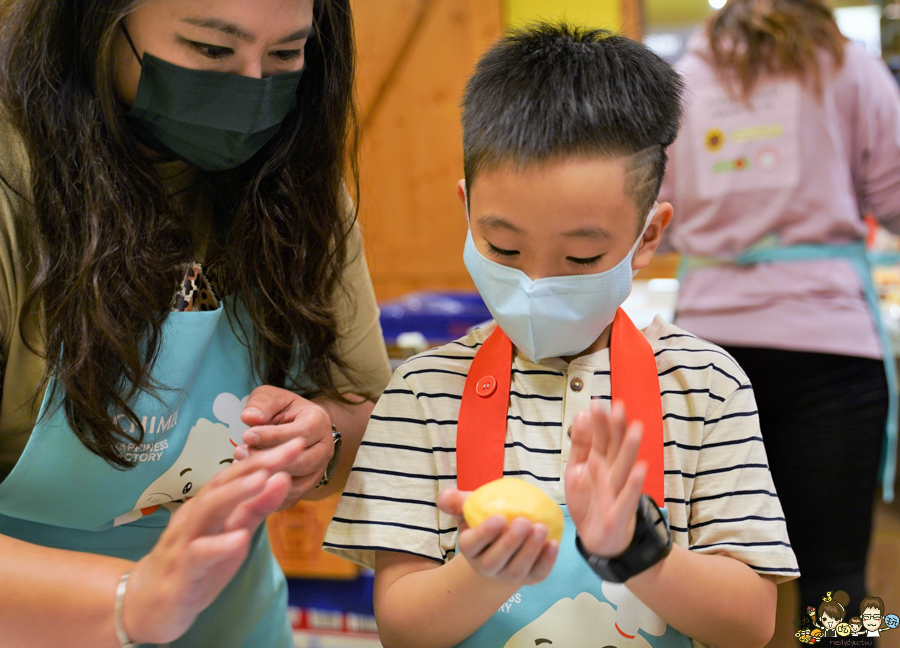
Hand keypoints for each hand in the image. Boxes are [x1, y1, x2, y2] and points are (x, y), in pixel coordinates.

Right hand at [124, 438, 302, 643]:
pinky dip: (219, 546)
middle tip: (285, 451)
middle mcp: (194, 515)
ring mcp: (184, 541)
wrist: (150, 606)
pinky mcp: (180, 571)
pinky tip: (240, 538)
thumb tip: (282, 477)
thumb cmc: (197, 565)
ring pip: (207, 509)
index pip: (239, 474)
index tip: (297, 443)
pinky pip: (198, 555)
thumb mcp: (234, 534)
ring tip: (262, 478)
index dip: (268, 458)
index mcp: (209, 504)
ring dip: (235, 492)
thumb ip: (257, 508)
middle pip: (224, 483)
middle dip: (256, 465)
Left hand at [233, 385, 333, 508]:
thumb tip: (250, 417)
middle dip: (270, 459)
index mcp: (319, 423)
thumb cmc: (283, 411)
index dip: (273, 436)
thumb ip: (262, 404)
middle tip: (240, 451)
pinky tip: (246, 483)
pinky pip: (289, 499)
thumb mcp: (273, 398)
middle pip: (303, 462)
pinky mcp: (305, 489)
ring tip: (241, 465)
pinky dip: (267, 495)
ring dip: (268, 478)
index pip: (301, 433)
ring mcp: (318, 472)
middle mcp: (325, 450)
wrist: (297, 427)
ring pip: (297, 484)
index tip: (247, 435)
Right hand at [437, 488, 557, 584]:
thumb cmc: (483, 521)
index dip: (485, 533)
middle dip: (510, 542)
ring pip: (517, 569)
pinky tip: (554, 543)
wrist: (500, 544)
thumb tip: (446, 496)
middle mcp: (486, 566)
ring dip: (530, 550)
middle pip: (495, 560)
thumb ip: (457, 501)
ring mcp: (508, 575)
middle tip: (524, 521)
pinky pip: (538, 573)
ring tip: (541, 528)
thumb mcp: (469, 509)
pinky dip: (546, 561)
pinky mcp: (529, 578)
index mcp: (469, 549)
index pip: (472, 544)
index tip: (499, 518)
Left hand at [565, 400, 646, 557]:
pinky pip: (627, 497)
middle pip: (616, 448)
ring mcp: (617, 492)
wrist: (597, 541)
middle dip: (618, 428)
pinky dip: (633, 484)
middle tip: (619, 407)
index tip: (597, 402)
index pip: (602, 438)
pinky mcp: (618, 513)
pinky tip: (639, 469)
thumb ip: (581, 444)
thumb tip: (583, 414)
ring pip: (625, 468)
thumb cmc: (590, 502)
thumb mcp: (577, 469)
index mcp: (601, 462)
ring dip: (630, 449)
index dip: (601, 421)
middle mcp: (612, 474)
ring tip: (635, 428)